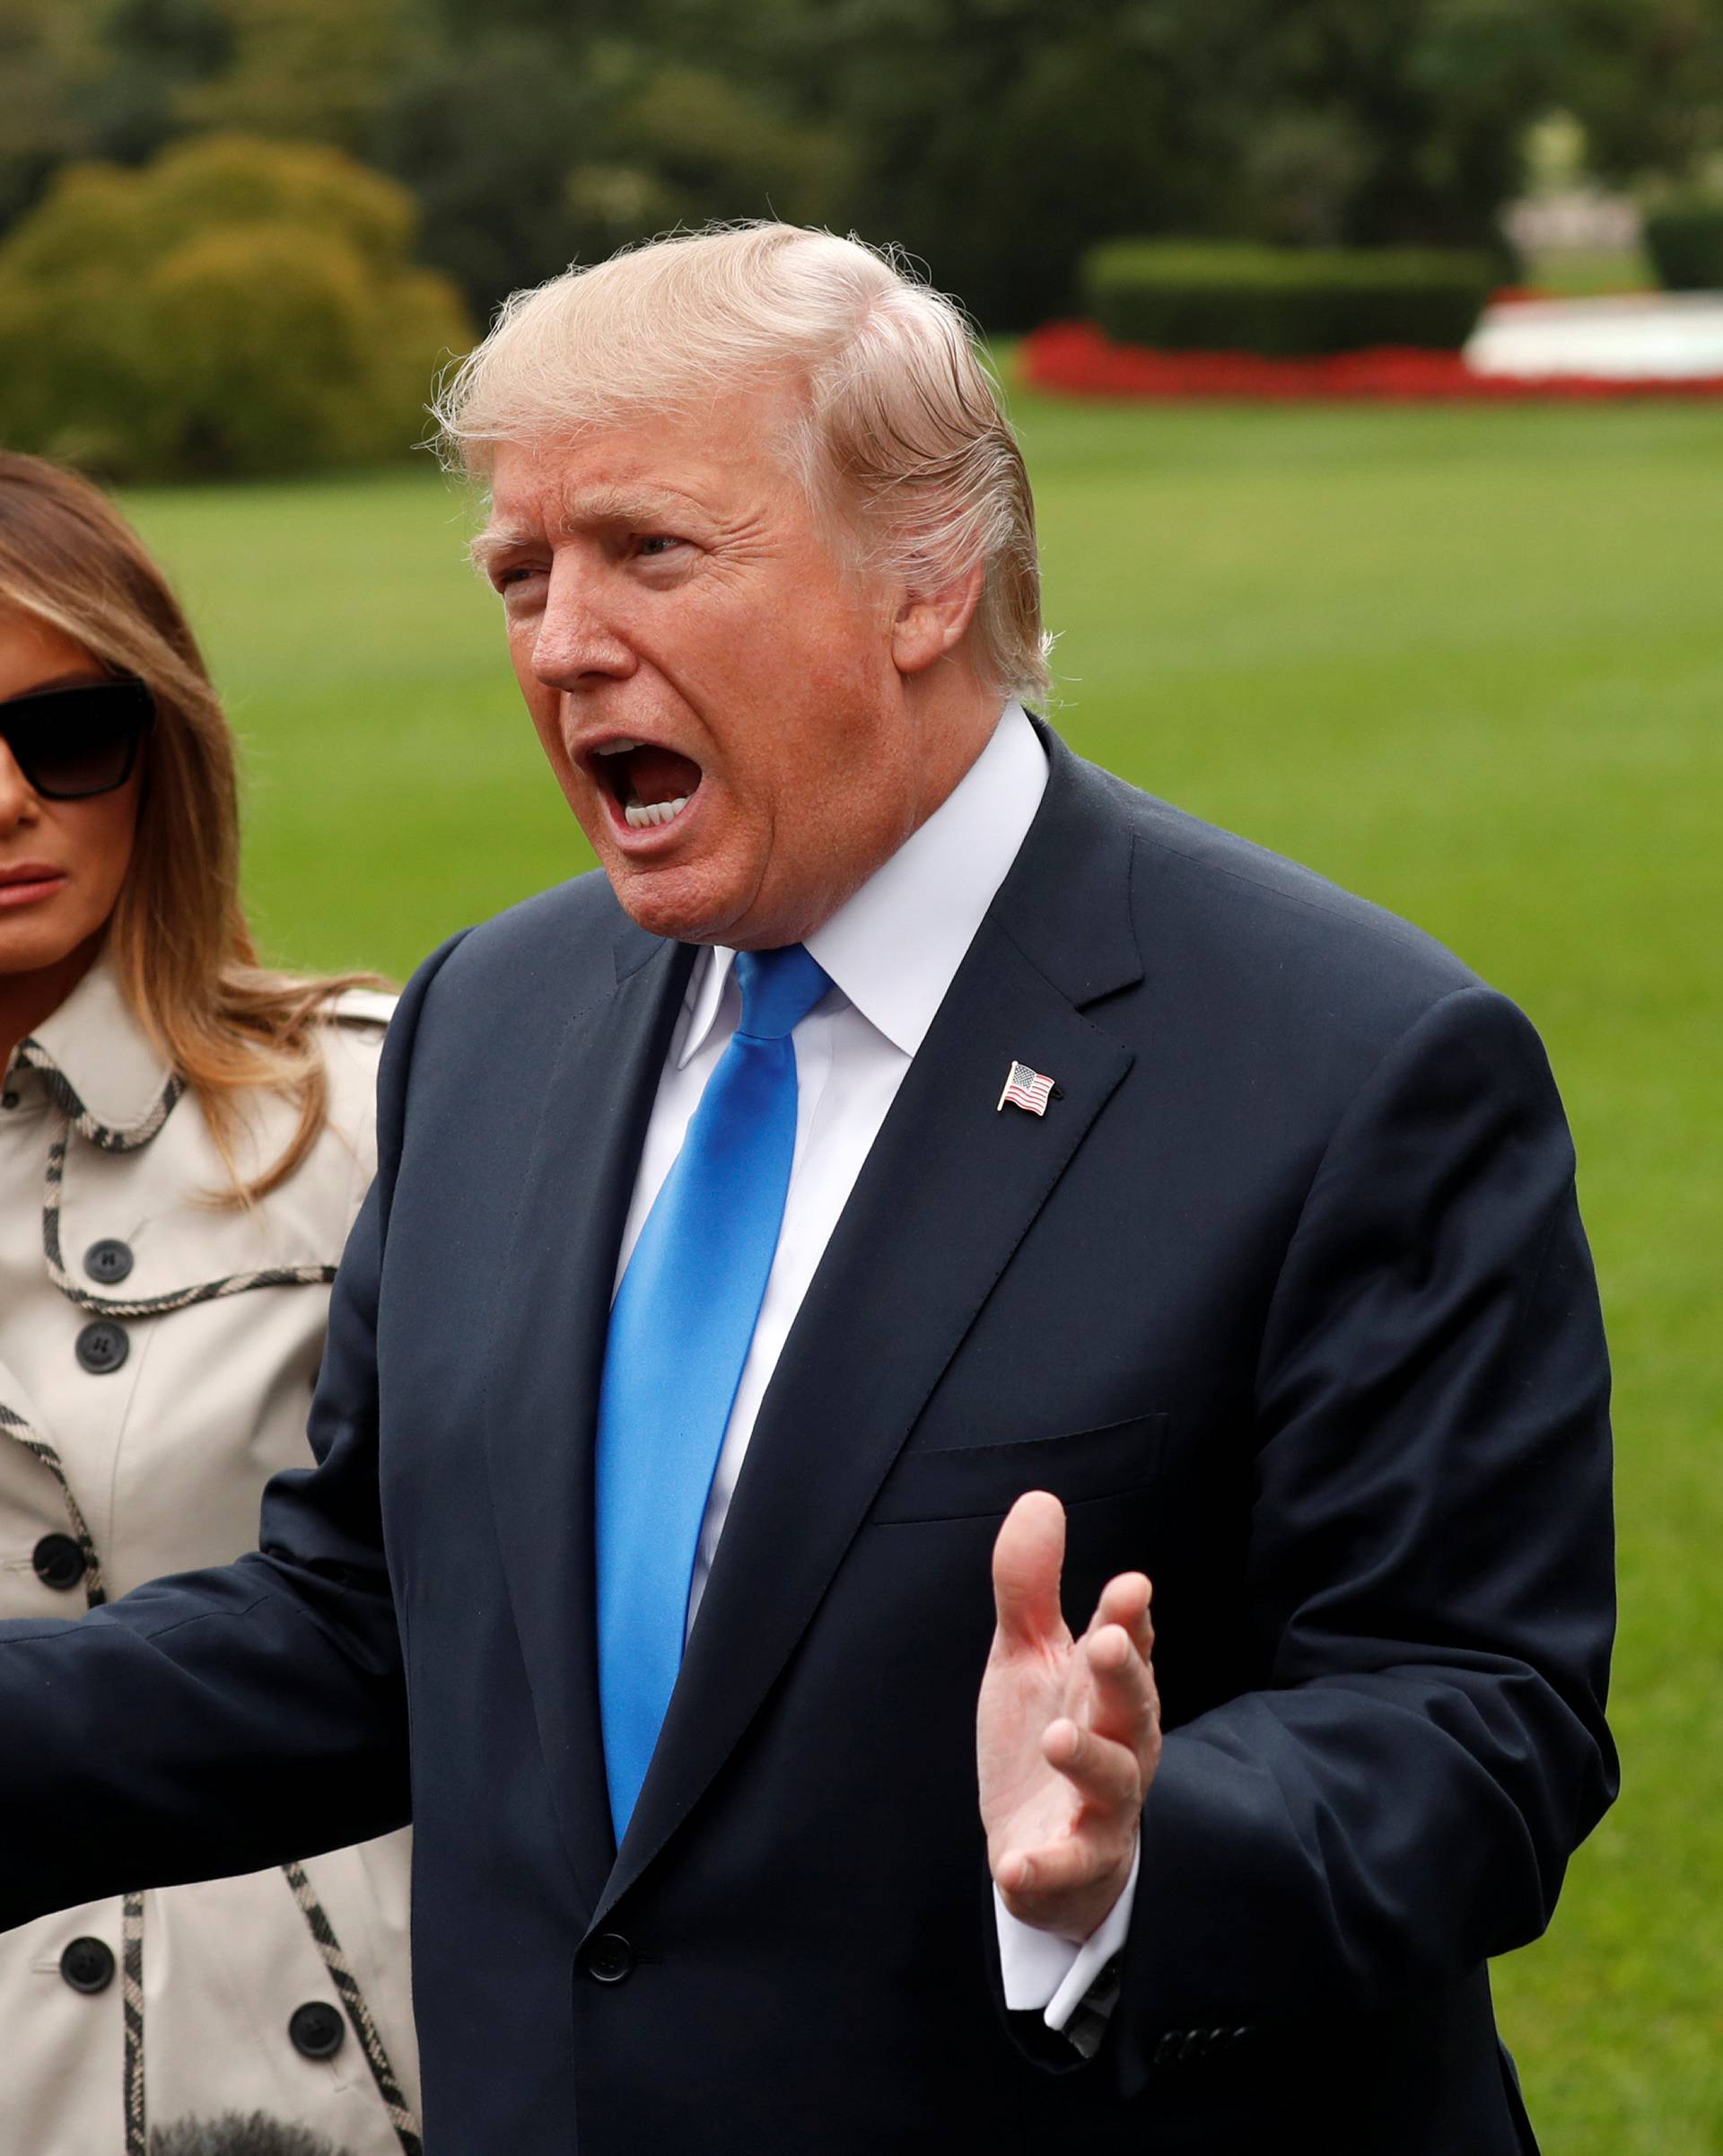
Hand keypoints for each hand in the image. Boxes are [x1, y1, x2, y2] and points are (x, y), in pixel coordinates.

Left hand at [977, 1490, 1160, 1940]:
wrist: (1046, 1846)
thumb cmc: (1048, 1737)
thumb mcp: (1028, 1658)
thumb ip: (1030, 1586)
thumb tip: (1040, 1498)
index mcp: (1106, 1687)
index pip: (1128, 1644)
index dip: (1130, 1618)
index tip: (1129, 1587)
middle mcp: (1118, 1742)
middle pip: (1133, 1706)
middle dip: (1124, 1674)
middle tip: (1106, 1642)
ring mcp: (1102, 1808)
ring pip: (1114, 1783)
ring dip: (1091, 1760)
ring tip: (1059, 1738)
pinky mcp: (1074, 1865)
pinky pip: (1066, 1868)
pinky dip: (1044, 1868)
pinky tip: (1013, 1863)